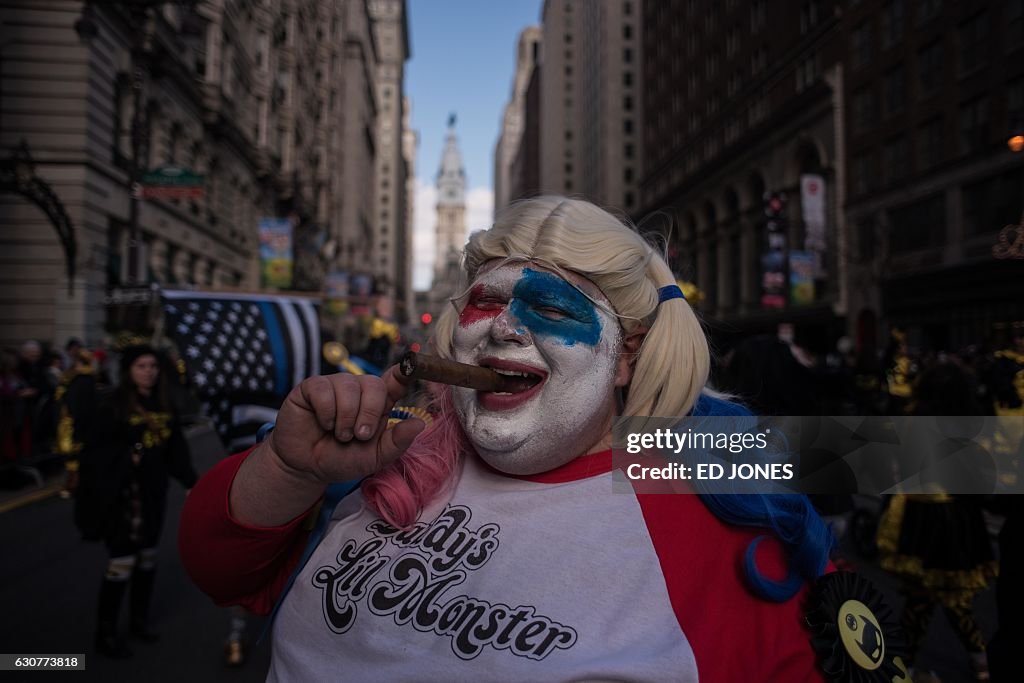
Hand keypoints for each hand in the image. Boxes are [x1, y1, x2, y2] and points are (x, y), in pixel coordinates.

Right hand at [265, 366, 424, 484]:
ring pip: (349, 387)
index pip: (395, 381)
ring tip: (339, 434)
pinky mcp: (312, 387)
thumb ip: (397, 442)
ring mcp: (335, 385)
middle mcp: (358, 389)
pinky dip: (326, 412)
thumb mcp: (375, 457)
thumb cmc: (342, 459)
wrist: (307, 467)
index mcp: (378, 402)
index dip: (404, 372)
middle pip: (374, 385)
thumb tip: (420, 423)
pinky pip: (324, 390)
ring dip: (345, 418)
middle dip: (369, 414)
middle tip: (359, 436)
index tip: (409, 369)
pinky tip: (323, 423)